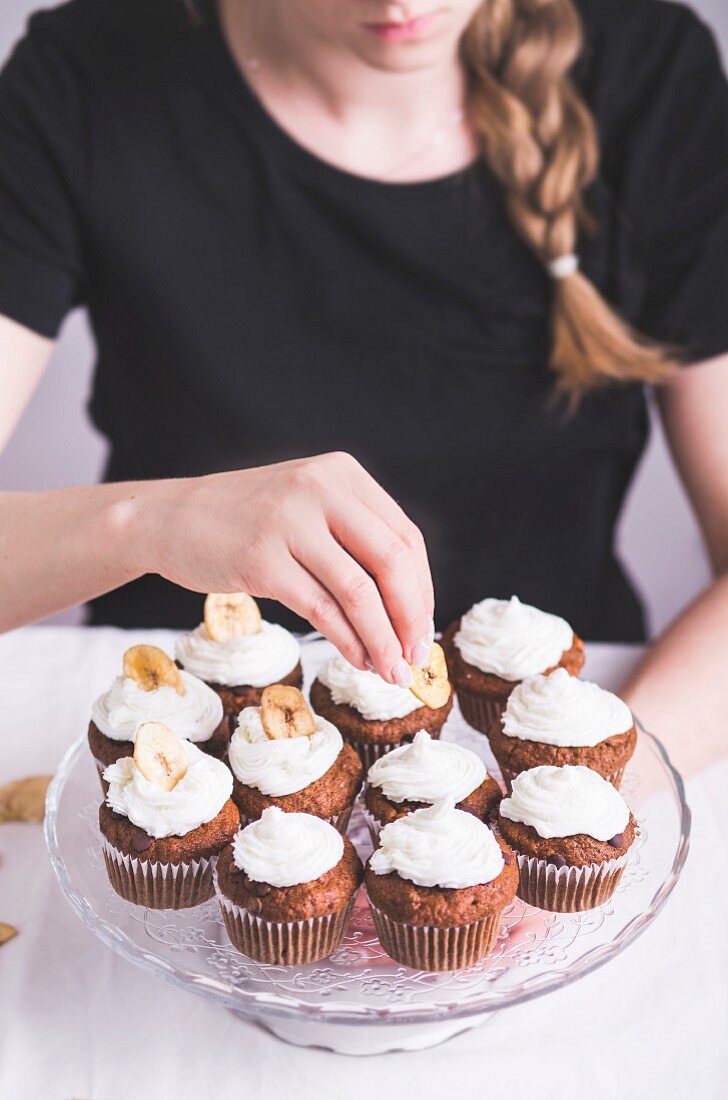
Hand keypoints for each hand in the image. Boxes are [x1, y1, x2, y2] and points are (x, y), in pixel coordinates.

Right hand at [145, 452, 434, 683]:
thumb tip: (408, 608)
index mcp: (341, 473)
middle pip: (392, 562)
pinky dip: (349, 641)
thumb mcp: (306, 505)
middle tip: (415, 657)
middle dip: (410, 618)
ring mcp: (288, 522)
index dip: (422, 591)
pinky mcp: (261, 559)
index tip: (422, 630)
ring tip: (391, 671)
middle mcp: (319, 489)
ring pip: (358, 592)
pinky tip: (358, 660)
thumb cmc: (246, 521)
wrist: (170, 518)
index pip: (405, 537)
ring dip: (382, 640)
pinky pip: (322, 609)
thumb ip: (353, 537)